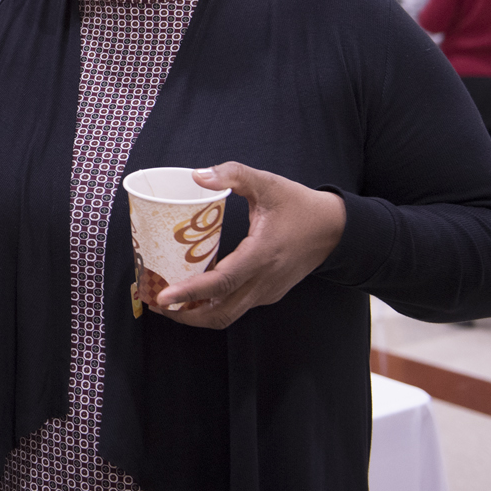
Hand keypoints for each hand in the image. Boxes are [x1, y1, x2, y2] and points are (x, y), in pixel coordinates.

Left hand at [154, 162, 345, 329]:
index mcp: (262, 255)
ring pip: (226, 315)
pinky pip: (235, 306)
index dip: (190, 292)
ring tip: (166, 302)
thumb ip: (233, 175)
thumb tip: (198, 175)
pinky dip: (210, 305)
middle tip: (154, 302)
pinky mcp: (267, 293)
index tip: (163, 297)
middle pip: (219, 312)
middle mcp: (263, 281)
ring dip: (195, 314)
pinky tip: (192, 292)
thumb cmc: (300, 206)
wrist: (336, 230)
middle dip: (184, 314)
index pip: (221, 282)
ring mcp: (266, 291)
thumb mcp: (268, 183)